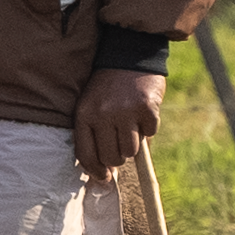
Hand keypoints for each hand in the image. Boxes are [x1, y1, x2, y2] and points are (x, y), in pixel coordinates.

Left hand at [72, 66, 166, 180]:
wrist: (129, 55)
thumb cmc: (107, 88)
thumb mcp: (92, 106)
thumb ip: (94, 136)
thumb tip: (105, 176)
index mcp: (84, 115)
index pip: (86, 156)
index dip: (96, 172)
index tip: (105, 179)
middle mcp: (103, 115)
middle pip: (112, 158)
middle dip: (119, 156)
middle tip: (121, 140)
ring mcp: (125, 112)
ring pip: (131, 151)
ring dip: (134, 143)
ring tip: (130, 123)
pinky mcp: (146, 108)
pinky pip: (150, 134)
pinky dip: (149, 127)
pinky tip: (142, 110)